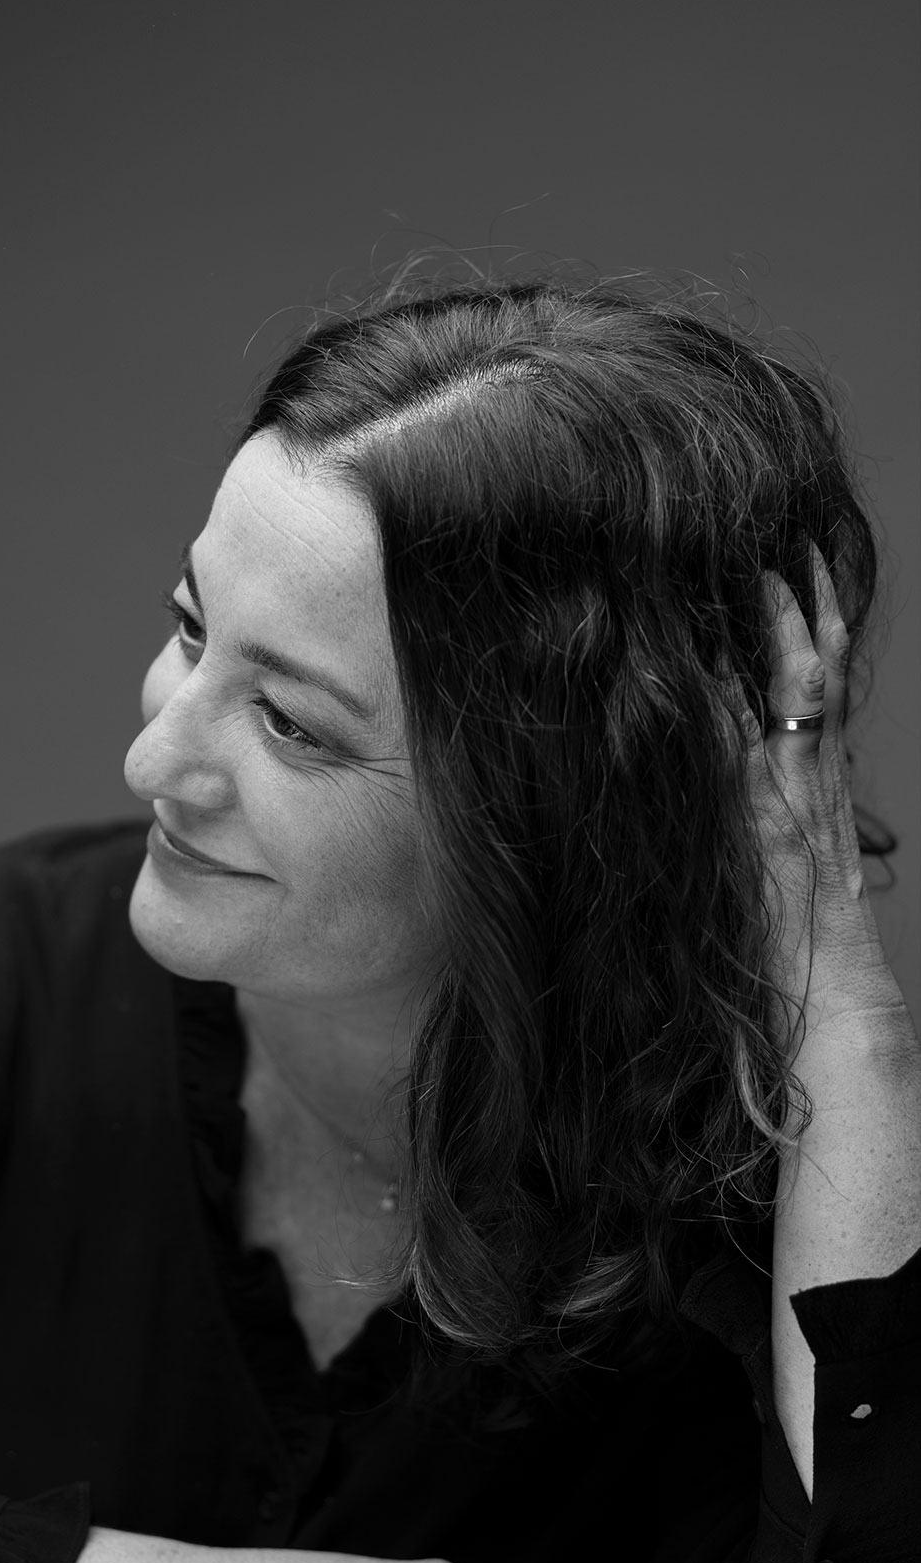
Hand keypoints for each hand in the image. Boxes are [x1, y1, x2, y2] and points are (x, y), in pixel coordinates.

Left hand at [743, 545, 894, 1027]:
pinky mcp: (779, 829)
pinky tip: (721, 663)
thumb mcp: (786, 882)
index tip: (795, 585)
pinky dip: (747, 704)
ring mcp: (802, 806)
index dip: (808, 639)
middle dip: (807, 613)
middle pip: (818, 680)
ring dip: (785, 634)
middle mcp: (816, 790)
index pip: (816, 698)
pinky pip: (767, 750)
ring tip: (771, 572)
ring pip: (803, 700)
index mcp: (817, 797)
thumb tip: (736, 806)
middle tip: (790, 548)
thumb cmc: (802, 962)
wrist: (842, 1014)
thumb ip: (770, 839)